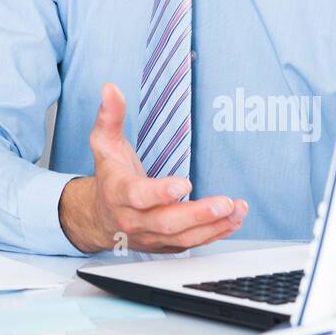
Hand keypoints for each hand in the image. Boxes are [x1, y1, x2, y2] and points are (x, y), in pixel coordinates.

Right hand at [58, 83, 248, 253]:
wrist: (99, 216)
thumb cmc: (109, 176)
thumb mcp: (104, 142)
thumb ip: (110, 115)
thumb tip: (110, 89)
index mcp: (119, 192)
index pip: (139, 196)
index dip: (161, 192)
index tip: (185, 184)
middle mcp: (134, 219)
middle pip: (166, 222)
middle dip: (197, 214)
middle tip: (224, 203)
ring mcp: (150, 236)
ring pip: (183, 237)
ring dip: (212, 226)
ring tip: (236, 210)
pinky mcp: (165, 245)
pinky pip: (191, 244)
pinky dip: (214, 234)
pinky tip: (233, 221)